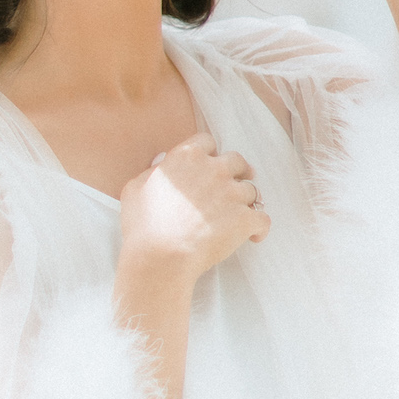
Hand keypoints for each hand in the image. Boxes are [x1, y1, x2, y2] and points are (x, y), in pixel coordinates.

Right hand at [117, 135, 269, 288]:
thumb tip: (160, 162)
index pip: (208, 142)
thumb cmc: (143, 225)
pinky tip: (254, 237)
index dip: (211, 154)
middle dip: (238, 172)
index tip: (211, 165)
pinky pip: (263, 219)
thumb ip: (152, 171)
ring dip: (247, 202)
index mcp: (187, 157)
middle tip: (236, 187)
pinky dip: (259, 228)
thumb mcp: (135, 189)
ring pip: (252, 191)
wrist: (160, 256)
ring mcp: (232, 193)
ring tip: (239, 218)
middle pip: (237, 161)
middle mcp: (214, 169)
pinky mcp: (244, 219)